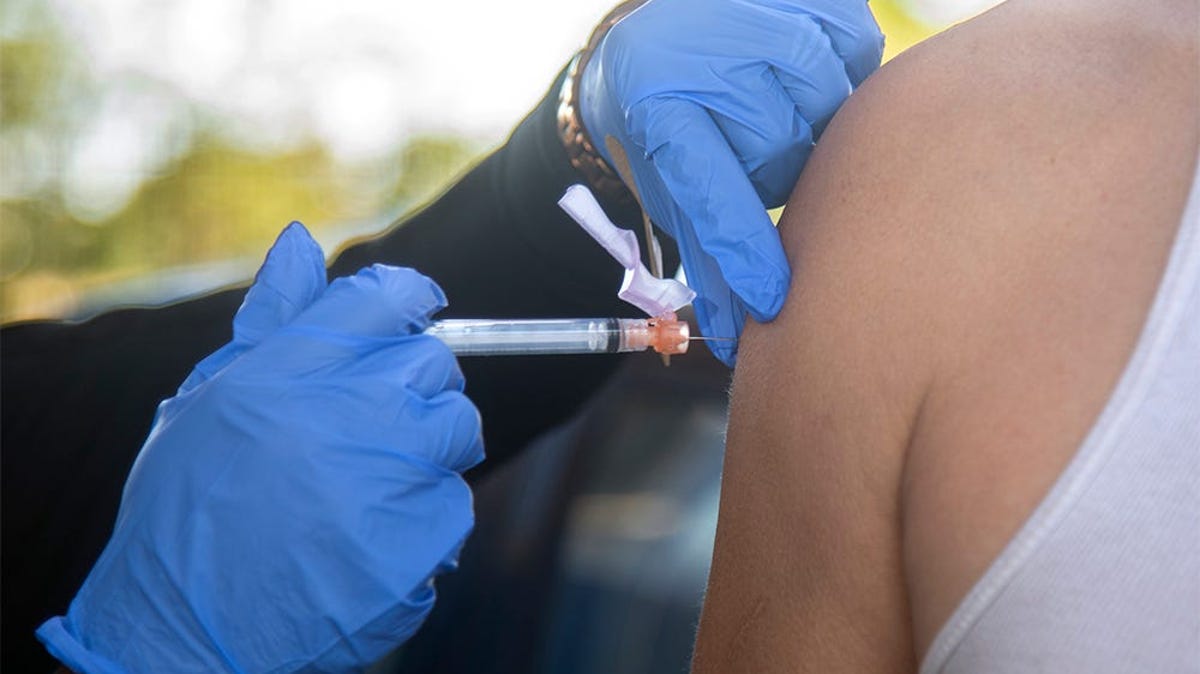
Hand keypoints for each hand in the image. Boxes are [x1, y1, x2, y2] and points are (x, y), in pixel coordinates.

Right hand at [37, 223, 483, 672]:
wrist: (180, 632)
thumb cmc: (188, 509)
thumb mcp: (207, 404)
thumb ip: (269, 323)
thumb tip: (301, 241)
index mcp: (286, 374)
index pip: (383, 299)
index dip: (408, 300)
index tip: (415, 312)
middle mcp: (345, 416)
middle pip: (436, 364)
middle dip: (415, 386)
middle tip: (373, 423)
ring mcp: (388, 483)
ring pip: (458, 432)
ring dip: (426, 453)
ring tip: (366, 486)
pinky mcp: (417, 545)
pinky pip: (454, 508)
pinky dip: (421, 524)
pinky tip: (364, 543)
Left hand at [580, 0, 883, 364]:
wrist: (670, 30)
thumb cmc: (673, 116)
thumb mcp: (672, 178)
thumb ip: (707, 247)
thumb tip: (734, 330)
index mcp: (657, 101)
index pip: (709, 190)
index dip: (743, 248)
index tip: (773, 300)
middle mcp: (703, 48)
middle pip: (784, 152)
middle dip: (777, 165)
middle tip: (750, 140)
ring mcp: (761, 10)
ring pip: (829, 107)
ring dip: (813, 120)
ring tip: (774, 98)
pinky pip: (860, 56)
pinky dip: (841, 73)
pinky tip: (803, 68)